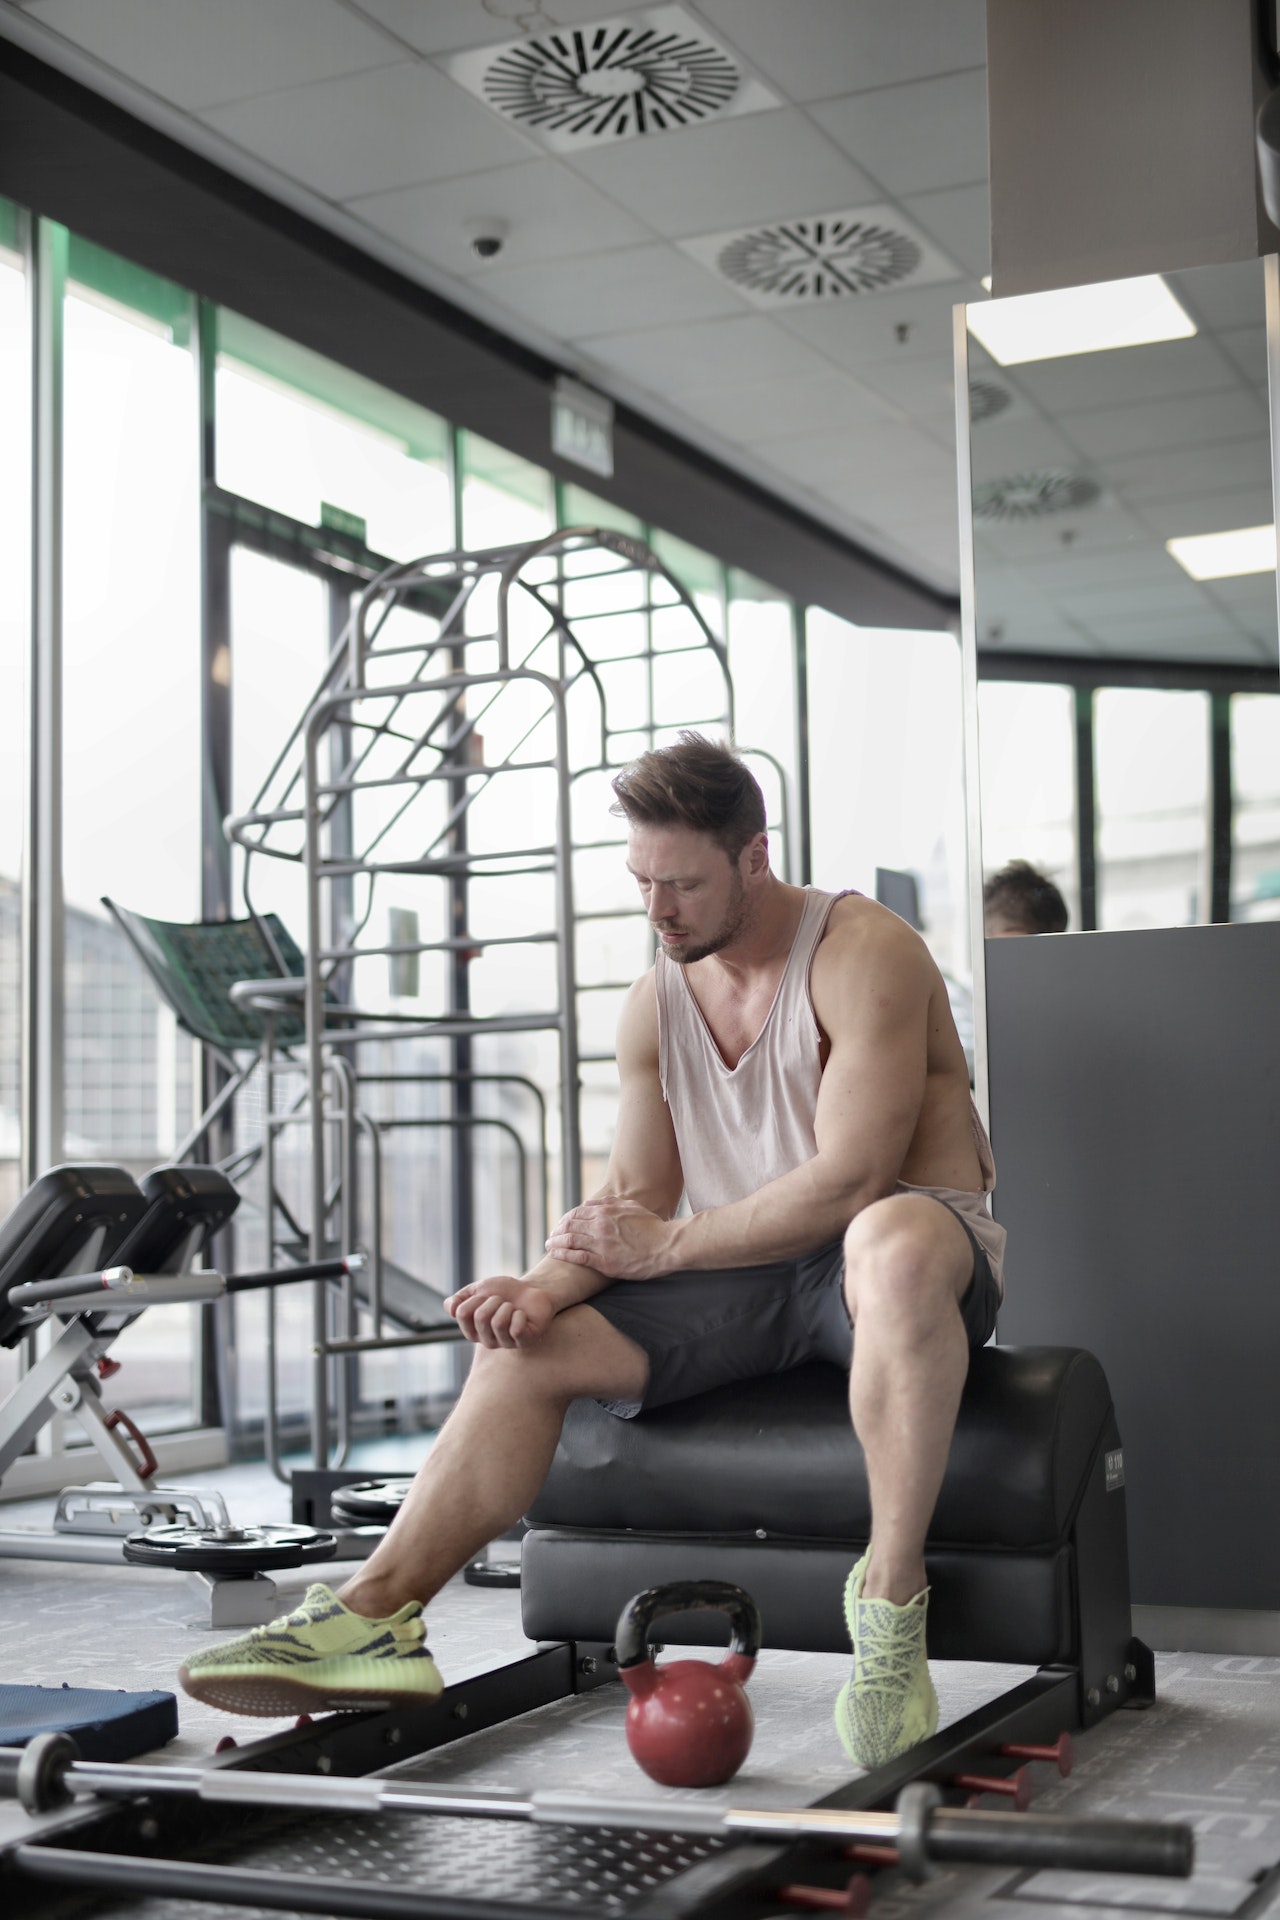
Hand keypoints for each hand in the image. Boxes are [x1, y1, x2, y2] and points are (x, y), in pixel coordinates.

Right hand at [444, 1275, 556, 1348]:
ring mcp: (506, 1343)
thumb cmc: (504, 1292)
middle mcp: (487, 1341)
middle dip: (494, 1300)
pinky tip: (523, 1315)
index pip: (462, 1313)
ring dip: (508, 1306)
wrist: (531, 1290)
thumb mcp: (478, 1290)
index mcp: (473, 1330)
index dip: (475, 1298)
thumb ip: (460, 1299)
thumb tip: (450, 1309)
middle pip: (480, 1317)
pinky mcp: (524, 1342)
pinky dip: (520, 1315)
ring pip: (498, 1322)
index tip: (486, 1297)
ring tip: (513, 1308)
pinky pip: (516, 1330)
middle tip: (503, 1301)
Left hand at [544, 1197, 675, 1279]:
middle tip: (551, 1236)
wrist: (666, 1246)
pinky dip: (563, 1255)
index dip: (565, 1219)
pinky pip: (577, 1257)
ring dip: (555, 1243)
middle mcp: (600, 1226)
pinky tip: (556, 1255)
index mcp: (606, 1211)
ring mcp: (601, 1244)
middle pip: (569, 1226)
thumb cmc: (652, 1227)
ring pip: (569, 1241)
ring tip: (548, 1246)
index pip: (576, 1213)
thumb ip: (608, 1203)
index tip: (560, 1225)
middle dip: (557, 1231)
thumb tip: (589, 1203)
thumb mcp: (631, 1207)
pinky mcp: (604, 1262)